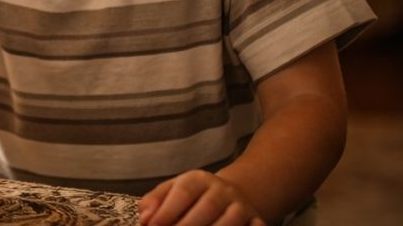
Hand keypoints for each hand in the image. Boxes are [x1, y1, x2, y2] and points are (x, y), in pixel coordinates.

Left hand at [139, 170, 264, 225]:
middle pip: (208, 207)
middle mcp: (223, 191)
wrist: (231, 196)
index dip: (166, 211)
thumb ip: (155, 202)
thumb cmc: (192, 198)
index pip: (183, 191)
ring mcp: (242, 207)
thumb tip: (144, 218)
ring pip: (231, 221)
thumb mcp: (172, 191)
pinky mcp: (257, 222)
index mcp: (198, 180)